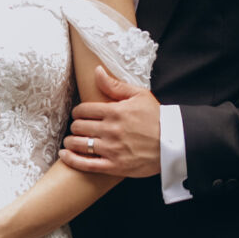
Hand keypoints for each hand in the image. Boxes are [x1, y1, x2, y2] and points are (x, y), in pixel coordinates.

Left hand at [60, 64, 160, 180]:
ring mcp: (112, 149)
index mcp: (115, 111)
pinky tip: (64, 155)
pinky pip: (86, 164)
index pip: (83, 109)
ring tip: (70, 141)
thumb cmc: (157, 117)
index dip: (78, 111)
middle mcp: (111, 130)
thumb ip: (115, 85)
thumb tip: (97, 71)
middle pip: (79, 126)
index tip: (79, 114)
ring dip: (70, 142)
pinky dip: (72, 160)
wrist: (174, 143)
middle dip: (75, 126)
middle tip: (77, 128)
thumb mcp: (139, 95)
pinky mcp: (114, 166)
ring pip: (79, 144)